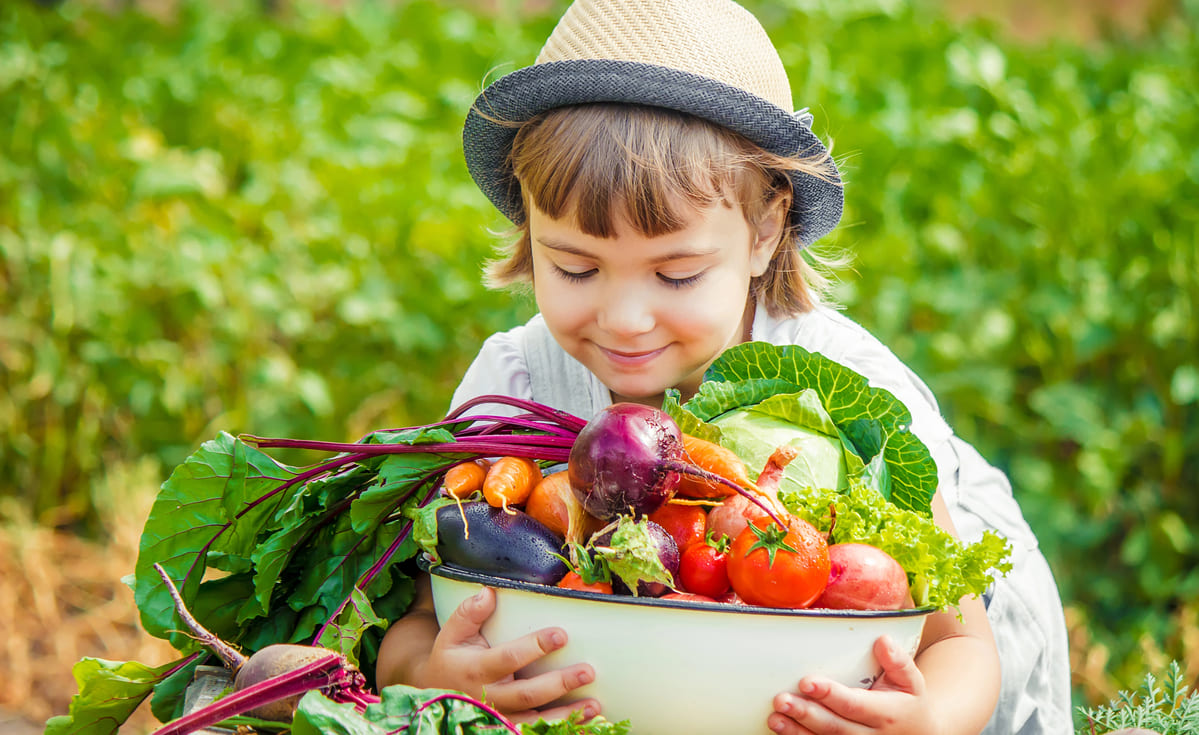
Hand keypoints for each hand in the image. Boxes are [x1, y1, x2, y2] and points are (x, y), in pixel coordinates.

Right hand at [410, 586, 600, 723]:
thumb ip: (468, 613)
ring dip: (567, 715)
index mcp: (477, 669)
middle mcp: (489, 697)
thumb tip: (489, 593)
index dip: (535, 647)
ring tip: (594, 705)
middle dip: (559, 684)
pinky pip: (536, 732)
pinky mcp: (508, 729)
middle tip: (588, 671)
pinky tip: (586, 726)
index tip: (561, 635)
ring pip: (535, 721)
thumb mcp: (452, 634)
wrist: (437, 694)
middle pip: (527, 694)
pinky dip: (561, 730)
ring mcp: (500, 718)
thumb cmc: (452, 658)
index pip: (508, 658)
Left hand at [767, 635, 935, 734]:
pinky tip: (782, 731)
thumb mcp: (911, 681)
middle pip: (834, 727)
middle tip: (781, 700)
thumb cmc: (908, 702)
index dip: (830, 695)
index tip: (806, 681)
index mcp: (885, 713)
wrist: (920, 733)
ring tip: (775, 718)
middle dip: (806, 714)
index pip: (854, 705)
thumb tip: (882, 640)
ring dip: (797, 732)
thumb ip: (898, 661)